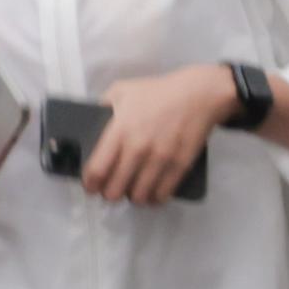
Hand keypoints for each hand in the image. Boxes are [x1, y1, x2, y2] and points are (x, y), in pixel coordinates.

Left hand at [80, 65, 235, 204]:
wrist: (197, 94)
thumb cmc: (158, 92)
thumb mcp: (122, 90)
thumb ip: (103, 106)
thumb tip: (90, 123)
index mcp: (119, 131)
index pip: (97, 170)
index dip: (90, 184)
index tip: (91, 186)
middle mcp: (138, 148)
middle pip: (115, 189)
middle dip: (109, 194)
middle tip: (110, 190)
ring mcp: (160, 159)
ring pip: (139, 196)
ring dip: (132, 197)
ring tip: (131, 192)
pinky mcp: (179, 165)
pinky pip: (162, 194)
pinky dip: (154, 198)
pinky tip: (151, 194)